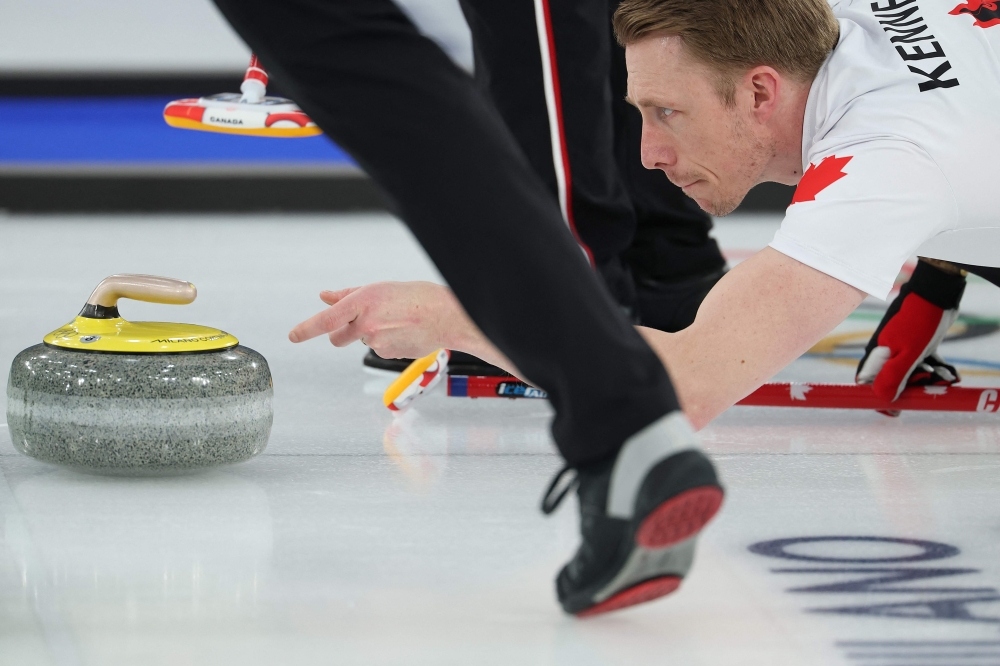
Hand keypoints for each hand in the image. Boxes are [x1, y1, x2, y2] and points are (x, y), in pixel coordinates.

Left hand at [288, 281, 472, 359]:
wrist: (447, 316)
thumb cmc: (415, 296)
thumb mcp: (378, 289)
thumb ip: (347, 295)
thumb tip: (324, 296)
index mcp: (362, 302)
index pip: (326, 320)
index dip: (306, 329)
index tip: (293, 336)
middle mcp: (366, 324)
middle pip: (337, 338)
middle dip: (342, 333)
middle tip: (361, 323)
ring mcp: (377, 342)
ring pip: (361, 342)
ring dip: (371, 334)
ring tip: (395, 321)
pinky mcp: (388, 355)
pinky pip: (379, 350)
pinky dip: (386, 342)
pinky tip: (403, 332)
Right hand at [856, 259, 965, 401]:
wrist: (936, 294)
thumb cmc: (918, 322)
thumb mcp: (907, 353)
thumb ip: (893, 377)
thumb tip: (882, 400)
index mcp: (877, 357)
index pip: (869, 385)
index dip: (881, 400)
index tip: (898, 411)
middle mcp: (887, 355)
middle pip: (896, 383)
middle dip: (917, 389)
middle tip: (933, 385)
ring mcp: (903, 350)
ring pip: (915, 375)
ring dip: (933, 380)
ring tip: (948, 377)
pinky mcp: (920, 346)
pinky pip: (927, 365)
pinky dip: (939, 370)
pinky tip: (952, 374)